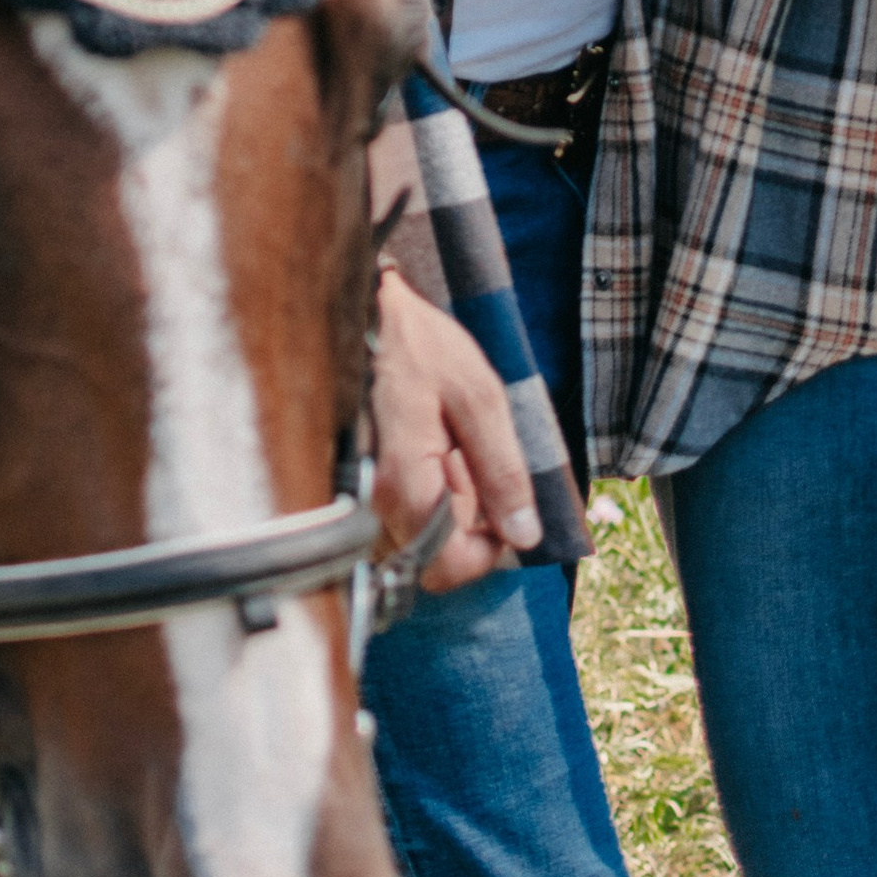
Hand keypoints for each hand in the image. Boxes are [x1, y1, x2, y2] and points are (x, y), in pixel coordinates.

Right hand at [369, 270, 540, 590]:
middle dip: (464, 522)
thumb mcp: (479, 396)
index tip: (497, 506)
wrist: (361, 310)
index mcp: (403, 482)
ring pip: (410, 542)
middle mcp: (370, 501)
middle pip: (428, 559)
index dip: (484, 551)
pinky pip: (393, 518)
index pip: (444, 566)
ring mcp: (355, 493)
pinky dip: (420, 496)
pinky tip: (425, 451)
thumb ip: (502, 470)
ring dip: (441, 510)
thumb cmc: (417, 343)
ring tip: (445, 450)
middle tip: (468, 460)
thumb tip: (524, 535)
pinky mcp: (352, 481)